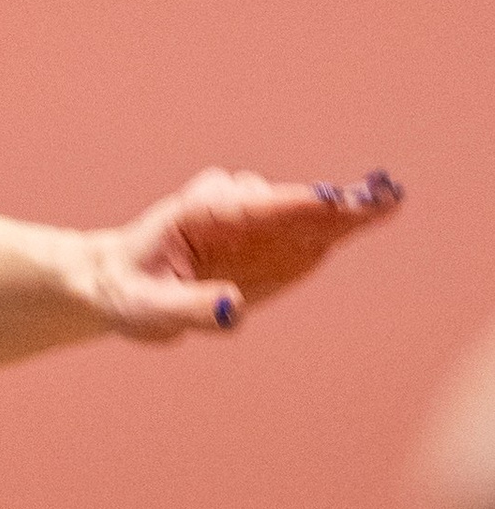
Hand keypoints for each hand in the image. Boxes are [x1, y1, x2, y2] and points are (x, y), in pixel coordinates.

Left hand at [86, 166, 403, 344]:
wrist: (122, 284)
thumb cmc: (130, 295)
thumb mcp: (147, 310)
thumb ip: (190, 310)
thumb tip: (233, 310)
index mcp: (198, 214)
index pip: (252, 208)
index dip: (294, 205)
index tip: (330, 200)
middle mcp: (233, 207)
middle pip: (289, 206)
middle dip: (333, 204)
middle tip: (380, 197)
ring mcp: (257, 221)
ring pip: (306, 215)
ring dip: (346, 212)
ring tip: (387, 203)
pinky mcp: (273, 241)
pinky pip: (312, 233)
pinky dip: (342, 227)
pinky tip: (378, 213)